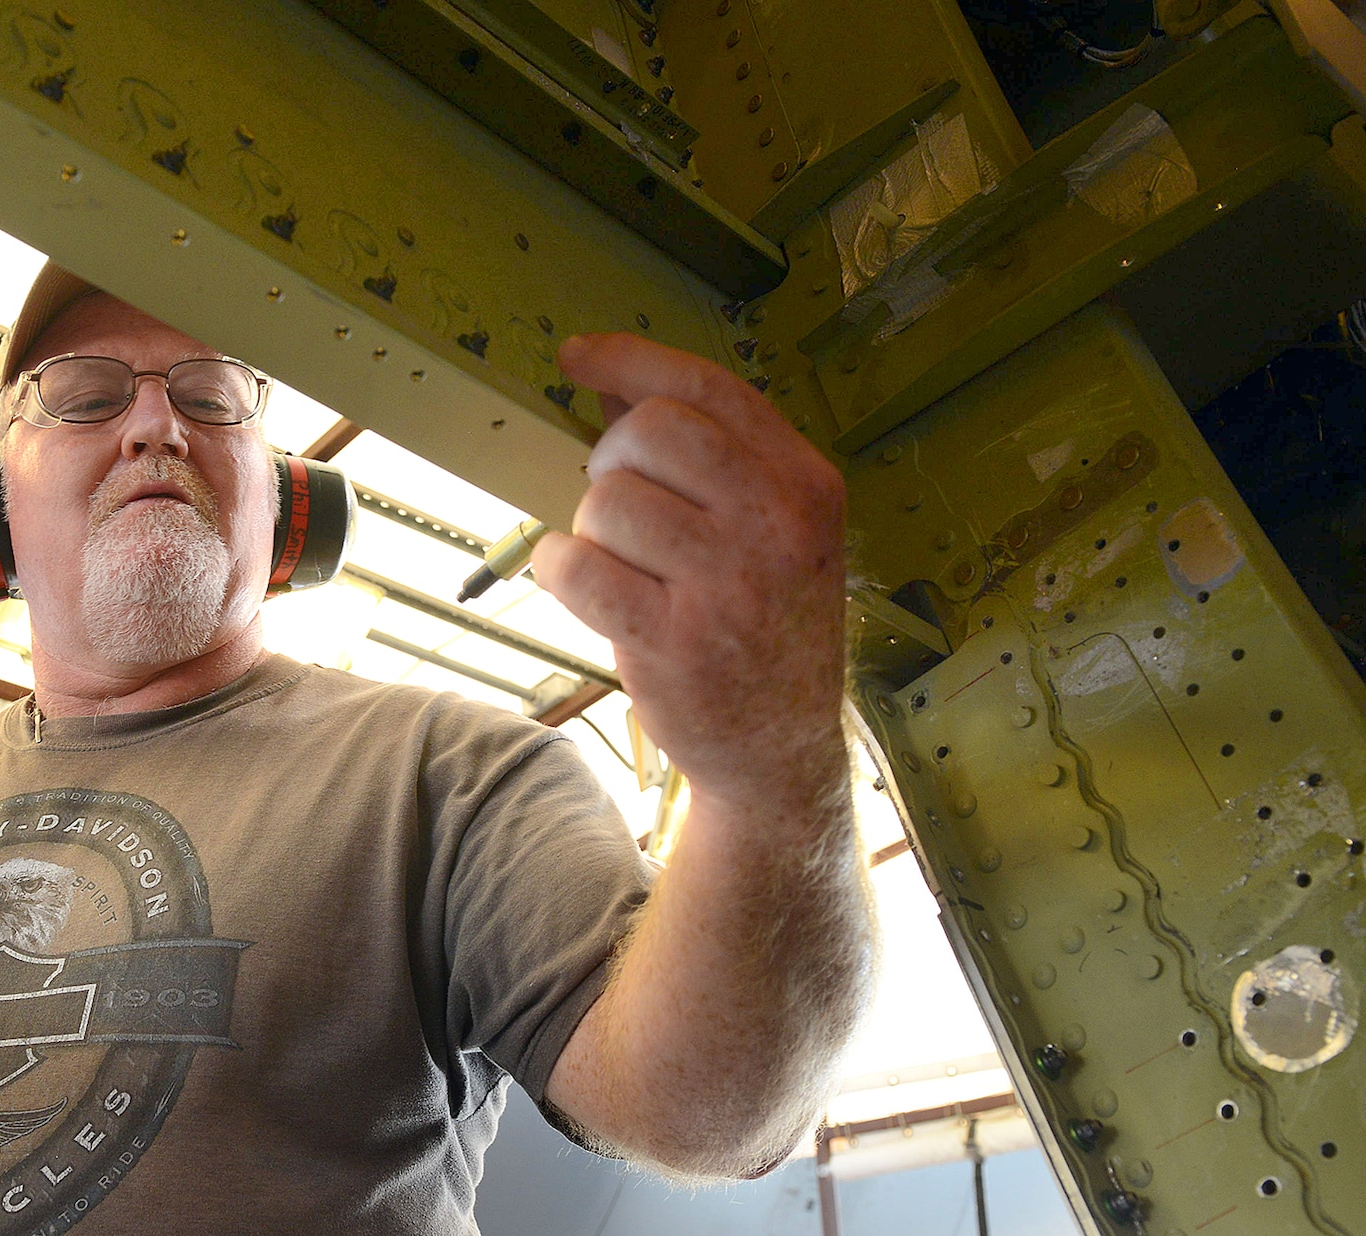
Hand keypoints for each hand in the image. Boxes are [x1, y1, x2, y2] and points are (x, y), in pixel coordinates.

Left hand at [535, 333, 848, 814]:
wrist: (781, 750)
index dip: (630, 358)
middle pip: (649, 433)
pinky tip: (583, 587)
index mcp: (805, 485)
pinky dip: (560, 569)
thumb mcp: (772, 532)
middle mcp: (776, 527)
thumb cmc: (765, 628)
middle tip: (620, 506)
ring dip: (591, 529)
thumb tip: (611, 382)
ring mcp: (727, 586)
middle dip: (611, 460)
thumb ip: (708, 456)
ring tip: (621, 566)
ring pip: (607, 501)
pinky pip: (578, 566)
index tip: (576, 356)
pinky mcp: (673, 643)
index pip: (708, 390)